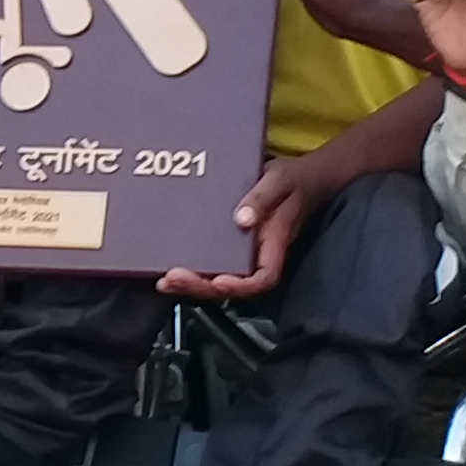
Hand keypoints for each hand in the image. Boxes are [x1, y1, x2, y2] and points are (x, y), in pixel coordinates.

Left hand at [160, 158, 318, 300]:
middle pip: (232, 286)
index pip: (263, 278)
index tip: (219, 281)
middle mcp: (257, 255)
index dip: (240, 286)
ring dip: (191, 284)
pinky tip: (168, 266)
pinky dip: (191, 270)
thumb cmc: (292, 180)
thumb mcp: (279, 181)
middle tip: (172, 279)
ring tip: (165, 280)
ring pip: (218, 279)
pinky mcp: (229, 245)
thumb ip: (262, 198)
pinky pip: (211, 263)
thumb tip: (242, 218)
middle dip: (201, 287)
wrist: (300, 178)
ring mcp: (243, 253)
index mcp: (274, 244)